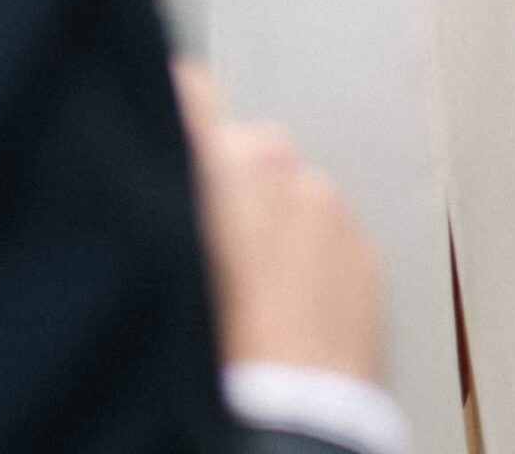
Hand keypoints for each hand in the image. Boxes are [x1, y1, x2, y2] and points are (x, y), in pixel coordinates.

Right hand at [173, 61, 383, 382]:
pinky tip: (285, 312)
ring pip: (287, 196)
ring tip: (247, 297)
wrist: (298, 422)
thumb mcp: (163, 268)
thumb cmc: (224, 361)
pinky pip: (327, 236)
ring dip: (270, 225)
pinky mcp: (364, 251)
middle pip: (242, 152)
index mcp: (217, 166)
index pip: (189, 93)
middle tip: (204, 256)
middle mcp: (281, 173)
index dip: (175, 105)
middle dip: (225, 187)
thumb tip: (149, 170)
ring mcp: (329, 210)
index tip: (166, 120)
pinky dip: (308, 259)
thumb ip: (163, 199)